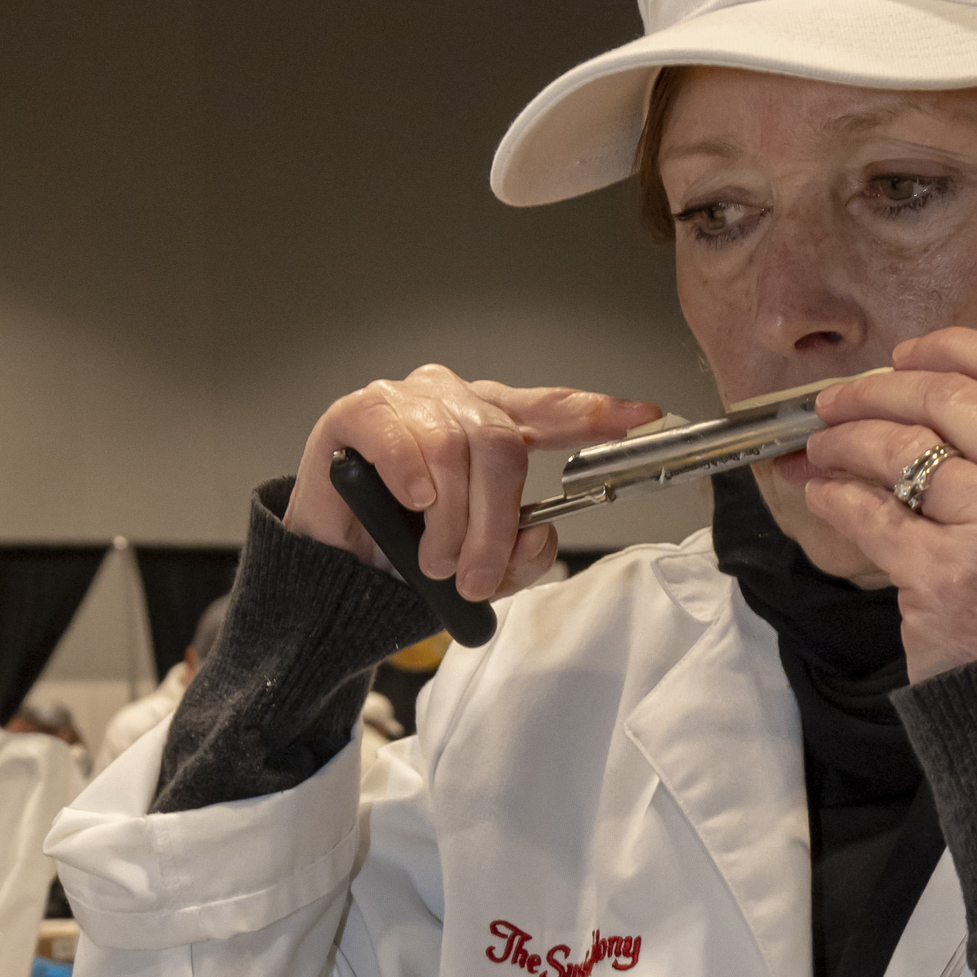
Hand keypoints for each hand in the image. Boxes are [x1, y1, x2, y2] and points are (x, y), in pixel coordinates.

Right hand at [291, 367, 666, 610]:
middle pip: (501, 446)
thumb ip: (516, 555)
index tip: (643, 418)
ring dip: (448, 519)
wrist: (334, 571)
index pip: (549, 412)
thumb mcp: (476, 568)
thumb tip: (537, 533)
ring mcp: (408, 403)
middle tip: (474, 573)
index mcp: (490, 429)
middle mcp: (455, 404)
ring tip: (432, 559)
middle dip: (494, 521)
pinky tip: (412, 500)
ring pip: (453, 448)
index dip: (596, 413)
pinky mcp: (360, 414)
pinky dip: (412, 476)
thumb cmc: (405, 556)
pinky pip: (400, 436)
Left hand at [798, 332, 976, 682]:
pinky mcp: (945, 574)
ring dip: (848, 440)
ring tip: (822, 446)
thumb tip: (919, 400)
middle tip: (839, 400)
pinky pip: (874, 514)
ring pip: (906, 451)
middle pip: (953, 400)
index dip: (958, 348)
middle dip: (880, 390)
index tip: (909, 354)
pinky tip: (821, 493)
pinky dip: (836, 496)